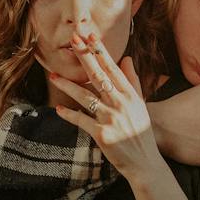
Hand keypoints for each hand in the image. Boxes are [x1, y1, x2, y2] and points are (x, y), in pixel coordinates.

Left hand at [51, 35, 160, 179]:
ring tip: (53, 76)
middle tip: (73, 41)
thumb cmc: (142, 133)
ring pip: (85, 96)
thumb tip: (126, 59)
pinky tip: (58, 109)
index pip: (112, 68)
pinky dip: (69, 115)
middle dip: (85, 57)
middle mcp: (121, 103)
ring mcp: (111, 118)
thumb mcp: (140, 105)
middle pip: (99, 76)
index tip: (90, 36)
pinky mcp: (102, 134)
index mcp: (130, 95)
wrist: (145, 163)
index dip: (100, 51)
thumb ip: (133, 81)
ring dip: (67, 85)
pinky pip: (81, 120)